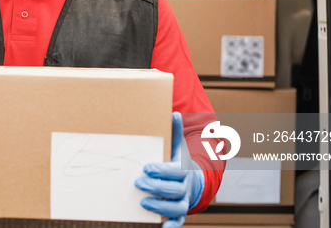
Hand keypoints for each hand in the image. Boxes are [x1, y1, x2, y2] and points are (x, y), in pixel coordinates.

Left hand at [135, 112, 203, 227]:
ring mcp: (183, 201)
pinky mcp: (179, 214)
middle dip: (156, 187)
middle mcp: (185, 186)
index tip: (146, 168)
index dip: (162, 170)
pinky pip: (178, 223)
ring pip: (177, 208)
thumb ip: (174, 132)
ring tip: (143, 202)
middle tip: (138, 184)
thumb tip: (174, 113)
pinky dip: (171, 227)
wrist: (192, 181)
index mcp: (183, 169)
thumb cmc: (177, 162)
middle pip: (174, 190)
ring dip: (160, 207)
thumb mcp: (176, 147)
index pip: (176, 171)